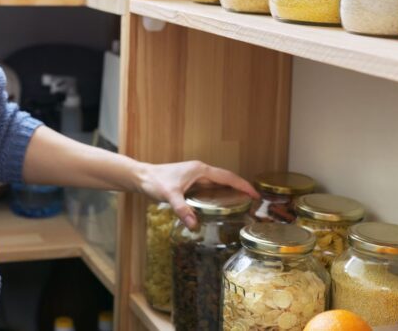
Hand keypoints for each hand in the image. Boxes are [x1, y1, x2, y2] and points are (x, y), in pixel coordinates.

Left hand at [137, 160, 257, 229]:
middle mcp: (200, 171)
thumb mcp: (169, 196)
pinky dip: (219, 195)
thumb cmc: (155, 182)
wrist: (141, 177)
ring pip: (218, 184)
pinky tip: (220, 207)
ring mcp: (195, 176)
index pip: (227, 177)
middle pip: (225, 180)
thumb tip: (195, 226)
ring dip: (230, 192)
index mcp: (200, 170)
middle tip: (252, 204)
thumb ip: (182, 210)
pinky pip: (210, 188)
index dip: (242, 185)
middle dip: (240, 190)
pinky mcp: (190, 182)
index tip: (256, 195)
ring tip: (242, 206)